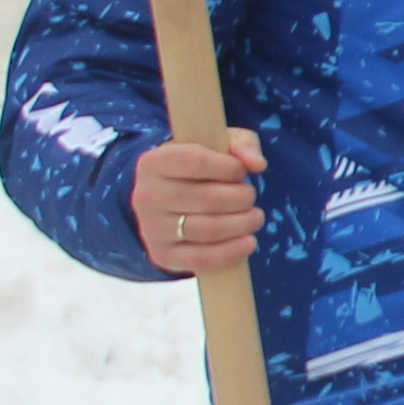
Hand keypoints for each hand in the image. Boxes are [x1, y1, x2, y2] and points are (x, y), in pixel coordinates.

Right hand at [131, 127, 266, 275]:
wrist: (169, 203)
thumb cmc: (199, 168)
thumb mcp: (218, 145)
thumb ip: (242, 144)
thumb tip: (257, 164)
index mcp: (154, 162)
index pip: (196, 161)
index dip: (228, 167)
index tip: (240, 171)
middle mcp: (146, 196)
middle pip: (207, 199)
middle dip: (241, 198)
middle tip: (250, 197)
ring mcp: (152, 229)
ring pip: (208, 230)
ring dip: (243, 224)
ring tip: (254, 217)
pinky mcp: (163, 255)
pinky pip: (202, 259)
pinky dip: (232, 252)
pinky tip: (249, 241)